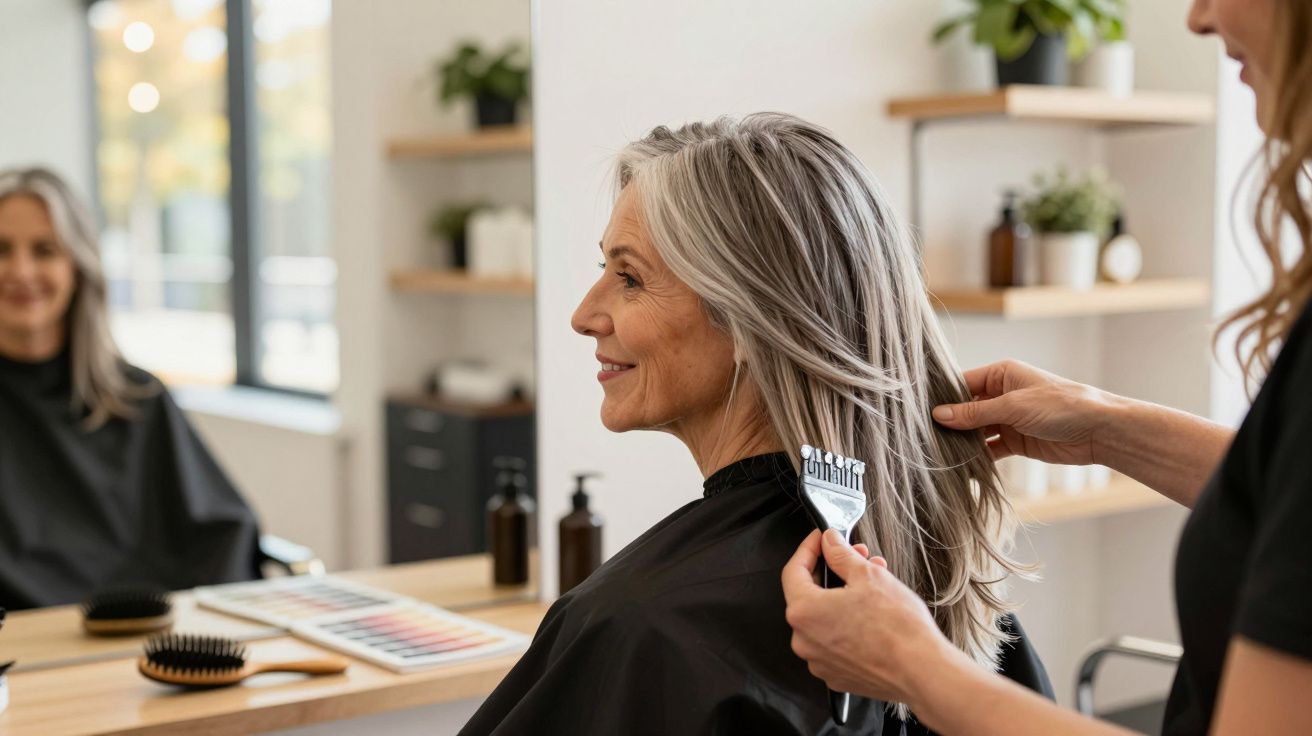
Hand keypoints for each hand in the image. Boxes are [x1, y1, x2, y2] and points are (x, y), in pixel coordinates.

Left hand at [782, 530, 966, 706]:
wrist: (923, 672)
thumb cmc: (898, 629)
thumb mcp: (868, 576)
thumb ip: (840, 555)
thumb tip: (830, 542)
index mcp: (804, 612)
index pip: (793, 570)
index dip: (809, 548)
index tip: (822, 539)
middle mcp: (804, 640)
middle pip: (810, 594)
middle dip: (834, 571)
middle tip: (856, 557)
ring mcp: (819, 661)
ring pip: (824, 617)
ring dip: (844, 596)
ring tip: (873, 583)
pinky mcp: (836, 674)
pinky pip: (834, 641)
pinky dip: (847, 623)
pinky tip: (871, 612)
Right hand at [932, 359, 1114, 464]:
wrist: (1098, 431)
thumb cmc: (1061, 406)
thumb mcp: (1013, 406)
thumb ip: (975, 412)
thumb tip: (939, 415)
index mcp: (1001, 374)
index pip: (963, 384)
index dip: (943, 398)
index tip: (920, 412)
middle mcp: (1002, 394)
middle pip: (966, 409)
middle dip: (950, 422)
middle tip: (923, 436)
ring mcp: (1008, 419)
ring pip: (976, 430)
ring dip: (962, 441)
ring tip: (937, 452)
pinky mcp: (1016, 441)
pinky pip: (989, 449)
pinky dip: (977, 457)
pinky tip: (961, 465)